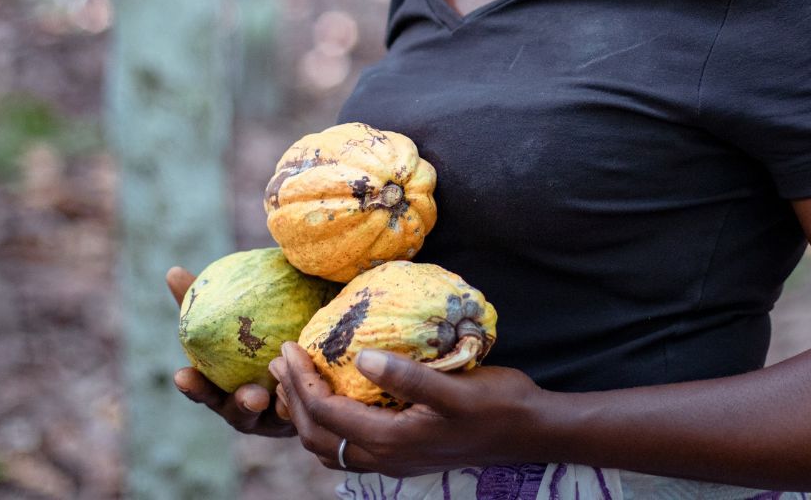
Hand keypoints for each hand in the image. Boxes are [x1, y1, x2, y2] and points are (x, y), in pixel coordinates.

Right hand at [165, 266, 296, 437]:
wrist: (310, 357)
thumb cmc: (260, 337)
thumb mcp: (237, 320)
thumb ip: (208, 303)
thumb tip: (173, 272)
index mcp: (225, 389)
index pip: (204, 390)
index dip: (193, 387)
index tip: (182, 376)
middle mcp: (249, 408)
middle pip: (238, 411)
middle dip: (240, 406)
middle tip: (250, 396)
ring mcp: (276, 417)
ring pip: (274, 417)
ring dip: (282, 407)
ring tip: (285, 395)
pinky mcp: (304, 415)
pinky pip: (306, 409)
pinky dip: (306, 399)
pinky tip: (311, 387)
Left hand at [270, 340, 548, 475]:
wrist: (530, 434)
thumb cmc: (498, 404)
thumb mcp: (455, 387)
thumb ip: (408, 376)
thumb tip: (361, 359)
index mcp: (392, 440)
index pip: (326, 413)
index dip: (300, 381)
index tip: (288, 348)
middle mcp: (386, 458)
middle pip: (317, 436)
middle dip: (291, 399)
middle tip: (279, 362)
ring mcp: (394, 462)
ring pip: (329, 448)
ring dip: (304, 416)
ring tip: (294, 381)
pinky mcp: (403, 457)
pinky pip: (347, 449)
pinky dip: (326, 427)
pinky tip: (333, 402)